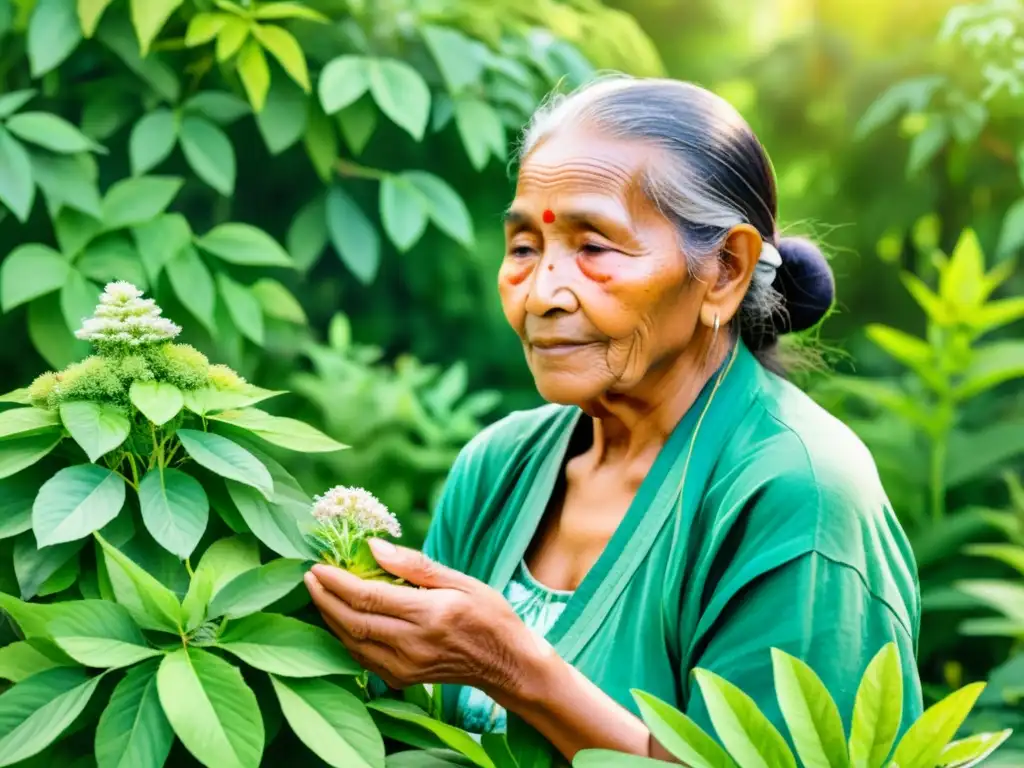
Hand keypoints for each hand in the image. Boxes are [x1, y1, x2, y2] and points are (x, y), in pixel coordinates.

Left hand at [304, 539, 545, 697]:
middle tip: (309, 577)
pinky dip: (345, 637)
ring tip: (318, 593)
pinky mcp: (401, 680)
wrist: (506, 663)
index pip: (369, 597)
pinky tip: (339, 619)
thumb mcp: (460, 580)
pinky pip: (362, 658)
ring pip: (352, 643)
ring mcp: (405, 667)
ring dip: (330, 618)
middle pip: (353, 622)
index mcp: (429, 614)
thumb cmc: (488, 614)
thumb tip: (372, 546)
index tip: (318, 565)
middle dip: (325, 598)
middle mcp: (413, 645)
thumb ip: (414, 565)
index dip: (337, 581)